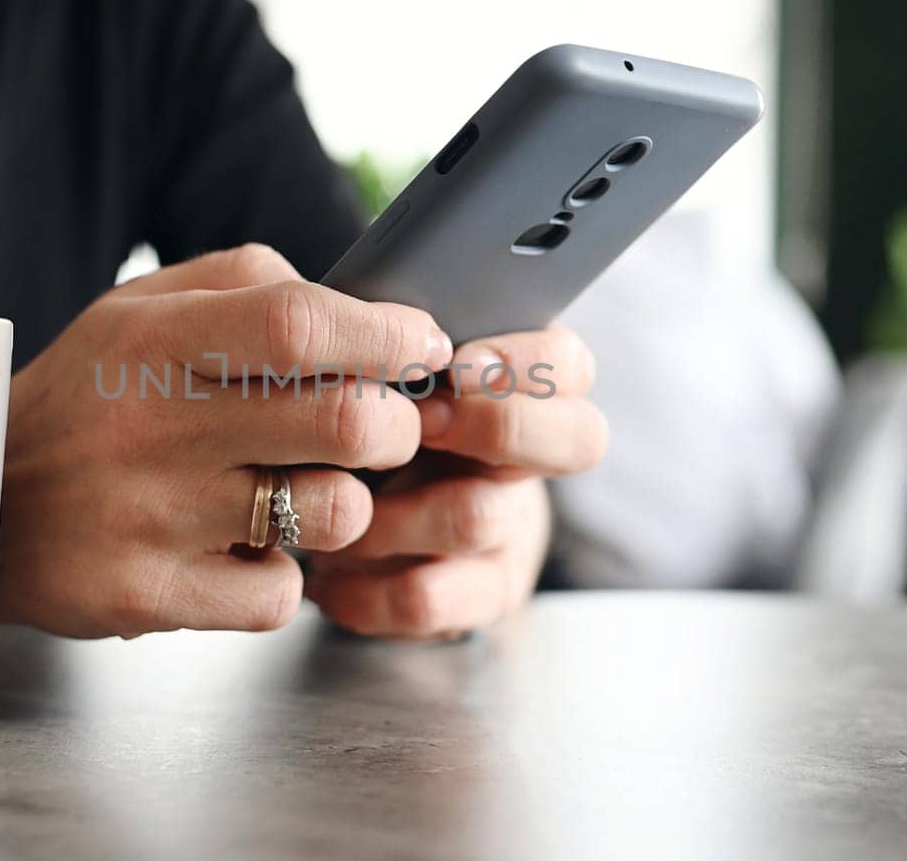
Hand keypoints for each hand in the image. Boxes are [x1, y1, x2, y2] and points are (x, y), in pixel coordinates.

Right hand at [0, 245, 452, 638]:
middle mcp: (153, 426)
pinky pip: (280, 594)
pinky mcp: (149, 596)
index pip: (298, 324)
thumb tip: (362, 310)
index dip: (383, 334)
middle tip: (385, 426)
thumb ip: (248, 285)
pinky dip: (283, 573)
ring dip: (346, 501)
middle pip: (345, 421)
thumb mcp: (139, 309)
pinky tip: (244, 546)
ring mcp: (152, 519)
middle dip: (397, 424)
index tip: (421, 344)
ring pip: (332, 513)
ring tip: (305, 487)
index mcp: (155, 341)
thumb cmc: (84, 398)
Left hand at [306, 325, 604, 637]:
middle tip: (422, 423)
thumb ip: (373, 336)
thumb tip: (348, 309)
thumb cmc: (349, 422)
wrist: (329, 522)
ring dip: (391, 509)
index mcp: (513, 387)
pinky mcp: (476, 595)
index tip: (455, 363)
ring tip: (332, 505)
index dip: (523, 362)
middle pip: (580, 438)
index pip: (569, 362)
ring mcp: (509, 529)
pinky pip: (430, 597)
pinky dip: (366, 586)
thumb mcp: (362, 373)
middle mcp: (528, 458)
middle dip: (498, 426)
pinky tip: (326, 576)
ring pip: (478, 516)